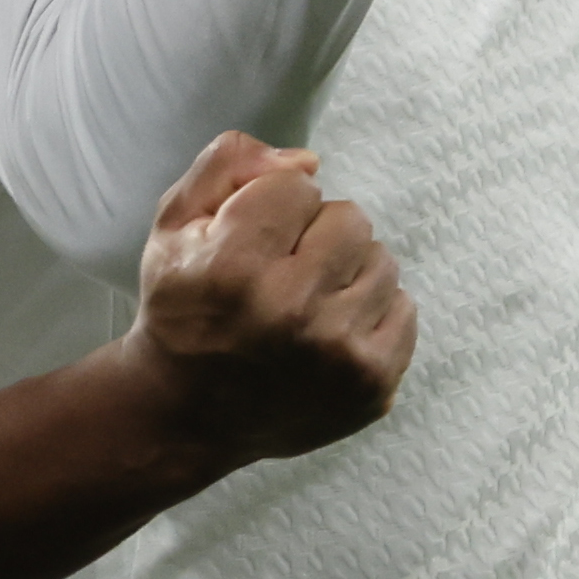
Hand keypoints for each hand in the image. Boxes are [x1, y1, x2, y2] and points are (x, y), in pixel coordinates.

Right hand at [124, 131, 417, 466]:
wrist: (187, 416)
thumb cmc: (181, 310)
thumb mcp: (174, 224)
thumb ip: (230, 164)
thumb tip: (309, 162)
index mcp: (235, 268)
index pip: (298, 186)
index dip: (272, 205)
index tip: (252, 241)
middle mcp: (290, 312)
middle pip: (350, 218)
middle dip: (317, 234)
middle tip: (282, 272)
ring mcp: (337, 354)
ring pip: (381, 261)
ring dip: (347, 273)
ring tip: (307, 303)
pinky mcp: (370, 385)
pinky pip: (404, 309)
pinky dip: (371, 314)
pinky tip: (329, 331)